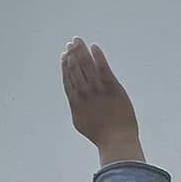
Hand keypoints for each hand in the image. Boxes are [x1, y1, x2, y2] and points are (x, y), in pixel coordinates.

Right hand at [61, 40, 142, 163]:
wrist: (116, 140)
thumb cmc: (101, 135)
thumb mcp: (81, 122)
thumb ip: (76, 108)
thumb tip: (75, 99)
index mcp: (75, 102)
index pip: (67, 79)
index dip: (65, 65)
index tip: (64, 55)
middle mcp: (84, 93)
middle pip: (75, 68)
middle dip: (72, 53)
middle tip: (71, 42)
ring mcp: (97, 90)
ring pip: (86, 65)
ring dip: (81, 51)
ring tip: (78, 41)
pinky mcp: (112, 87)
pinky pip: (103, 68)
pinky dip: (98, 56)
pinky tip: (94, 47)